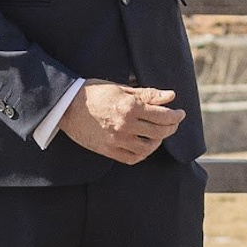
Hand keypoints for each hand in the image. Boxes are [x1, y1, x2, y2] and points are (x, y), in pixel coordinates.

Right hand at [61, 80, 180, 163]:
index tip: (180, 113)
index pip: (163, 115)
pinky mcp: (109, 150)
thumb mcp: (122, 88)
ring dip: (158, 141)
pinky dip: (143, 153)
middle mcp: (126, 125)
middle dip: (171, 127)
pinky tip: (145, 145)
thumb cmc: (94, 93)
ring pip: (148, 147)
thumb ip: (148, 94)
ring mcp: (117, 140)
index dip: (176, 115)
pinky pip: (133, 158)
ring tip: (159, 133)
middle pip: (159, 131)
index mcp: (130, 107)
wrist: (66, 106)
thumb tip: (171, 96)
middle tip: (174, 122)